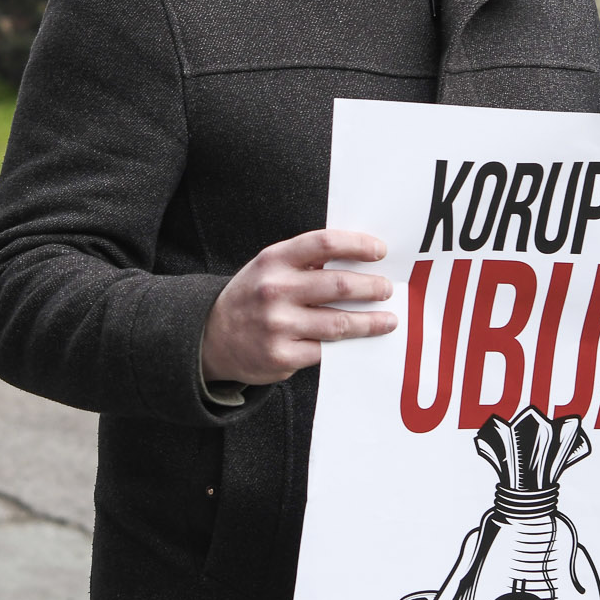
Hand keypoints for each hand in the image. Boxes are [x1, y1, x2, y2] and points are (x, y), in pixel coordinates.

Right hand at [200, 230, 396, 387]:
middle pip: (339, 285)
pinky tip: (359, 342)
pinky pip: (326, 350)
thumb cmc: (252, 297)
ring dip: (371, 321)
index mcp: (274, 260)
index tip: (380, 251)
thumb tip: (358, 259)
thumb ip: (305, 261)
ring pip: (339, 323)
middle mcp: (275, 290)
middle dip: (372, 287)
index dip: (357, 245)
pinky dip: (346, 346)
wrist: (211, 337)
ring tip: (388, 319)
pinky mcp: (282, 356)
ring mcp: (278, 325)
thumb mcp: (269, 268)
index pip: (324, 243)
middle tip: (387, 289)